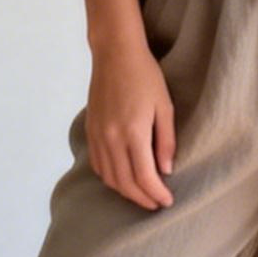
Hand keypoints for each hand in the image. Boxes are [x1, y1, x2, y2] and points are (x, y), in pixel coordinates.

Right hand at [85, 38, 176, 210]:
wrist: (115, 53)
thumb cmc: (145, 75)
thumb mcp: (164, 105)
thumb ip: (165, 140)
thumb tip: (166, 170)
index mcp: (133, 132)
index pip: (144, 177)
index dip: (156, 194)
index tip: (168, 201)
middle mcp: (111, 139)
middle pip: (125, 183)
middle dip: (142, 198)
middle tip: (156, 203)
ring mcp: (98, 135)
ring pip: (109, 177)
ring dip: (125, 191)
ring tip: (141, 194)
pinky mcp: (90, 130)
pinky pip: (97, 164)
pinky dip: (109, 177)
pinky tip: (121, 177)